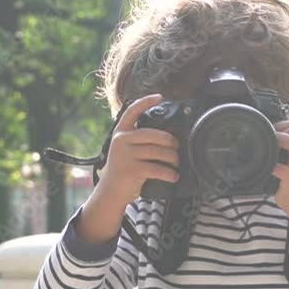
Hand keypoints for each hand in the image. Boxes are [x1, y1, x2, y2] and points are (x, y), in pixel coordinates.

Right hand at [76, 94, 178, 243]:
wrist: (111, 191)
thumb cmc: (124, 169)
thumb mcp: (127, 150)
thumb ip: (139, 140)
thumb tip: (169, 136)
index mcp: (121, 132)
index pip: (132, 111)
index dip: (146, 102)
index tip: (159, 97)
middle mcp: (122, 140)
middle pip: (153, 134)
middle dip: (170, 141)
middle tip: (177, 148)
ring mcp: (126, 155)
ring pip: (158, 151)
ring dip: (172, 158)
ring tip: (177, 163)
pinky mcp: (132, 169)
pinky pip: (157, 168)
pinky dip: (169, 172)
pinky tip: (173, 175)